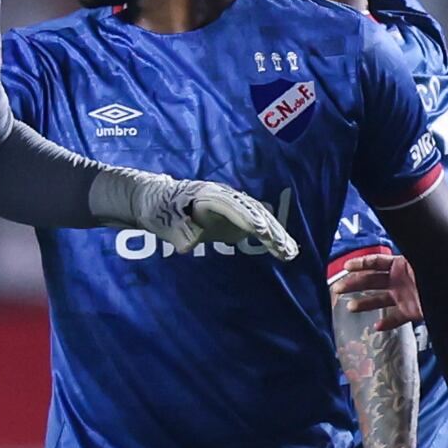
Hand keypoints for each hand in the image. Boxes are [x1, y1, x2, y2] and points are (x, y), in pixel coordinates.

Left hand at [135, 175, 297, 260]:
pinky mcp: (235, 216)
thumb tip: (188, 245)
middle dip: (268, 227)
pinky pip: (258, 224)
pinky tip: (287, 250)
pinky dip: (272, 236)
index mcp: (205, 195)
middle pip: (250, 210)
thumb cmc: (157, 209)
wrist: (157, 201)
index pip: (229, 205)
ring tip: (291, 253)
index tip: (259, 229)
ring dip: (276, 234)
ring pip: (259, 216)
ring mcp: (231, 205)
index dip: (244, 216)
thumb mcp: (160, 220)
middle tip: (283, 247)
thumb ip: (176, 231)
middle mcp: (223, 196)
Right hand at [328, 248, 421, 329]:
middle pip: (371, 281)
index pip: (375, 262)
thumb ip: (409, 255)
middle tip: (337, 288)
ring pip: (379, 299)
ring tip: (349, 307)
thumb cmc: (443, 269)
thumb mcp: (423, 258)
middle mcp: (399, 279)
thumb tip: (396, 246)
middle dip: (354, 284)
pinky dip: (387, 323)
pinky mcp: (412, 310)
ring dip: (364, 303)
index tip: (345, 267)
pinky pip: (396, 317)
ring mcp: (404, 295)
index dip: (359, 264)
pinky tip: (376, 327)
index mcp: (401, 263)